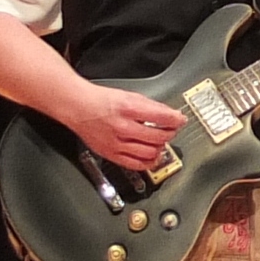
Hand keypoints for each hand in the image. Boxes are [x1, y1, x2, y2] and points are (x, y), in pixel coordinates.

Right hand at [69, 85, 185, 172]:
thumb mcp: (129, 95)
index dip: (176, 119)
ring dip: (160, 147)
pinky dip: (148, 162)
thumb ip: (151, 106)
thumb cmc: (101, 101)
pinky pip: (136, 164)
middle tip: (171, 130)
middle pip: (158, 137)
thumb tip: (170, 114)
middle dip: (170, 133)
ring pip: (150, 152)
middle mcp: (123, 127)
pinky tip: (152, 156)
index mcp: (128, 108)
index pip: (162, 117)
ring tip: (161, 142)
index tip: (180, 120)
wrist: (78, 107)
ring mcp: (117, 143)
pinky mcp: (111, 154)